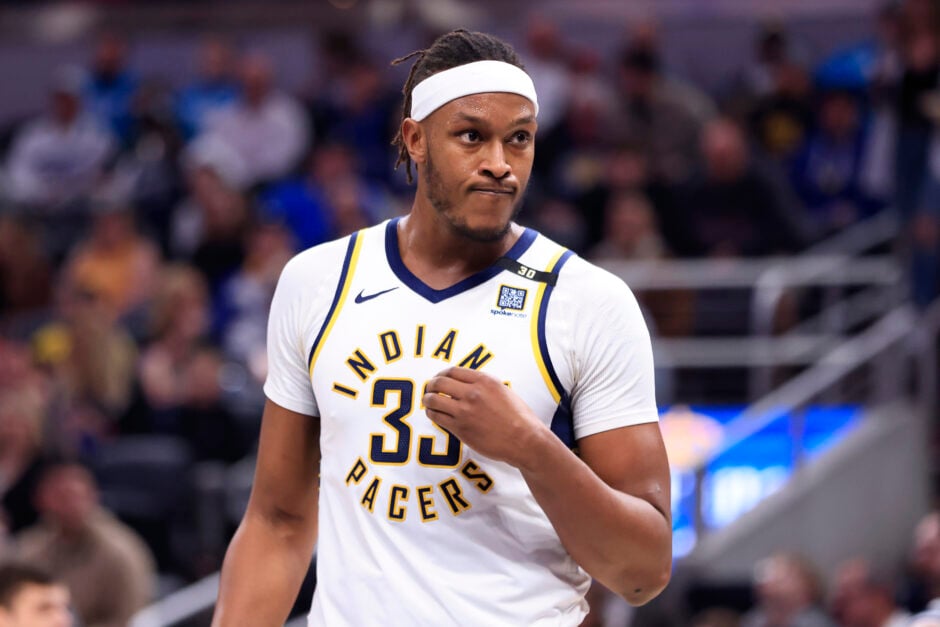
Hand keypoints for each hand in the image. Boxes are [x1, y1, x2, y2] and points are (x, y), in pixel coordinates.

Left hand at [423, 367, 547, 468]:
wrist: (524, 440)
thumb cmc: (519, 417)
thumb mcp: (503, 390)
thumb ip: (484, 385)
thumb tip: (466, 383)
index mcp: (484, 381)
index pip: (453, 371)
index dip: (442, 374)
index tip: (439, 378)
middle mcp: (472, 393)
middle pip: (439, 382)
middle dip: (431, 385)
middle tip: (429, 389)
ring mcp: (465, 411)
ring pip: (434, 399)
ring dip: (428, 400)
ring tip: (428, 402)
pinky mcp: (460, 428)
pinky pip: (437, 417)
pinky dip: (432, 414)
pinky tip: (434, 414)